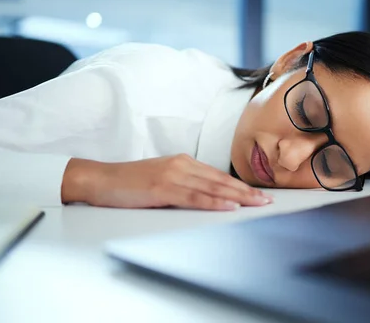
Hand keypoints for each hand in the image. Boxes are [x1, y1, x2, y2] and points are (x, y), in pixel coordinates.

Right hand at [62, 154, 272, 210]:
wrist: (101, 179)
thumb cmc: (129, 183)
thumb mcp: (161, 179)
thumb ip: (183, 185)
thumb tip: (206, 197)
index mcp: (182, 162)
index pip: (217, 176)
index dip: (240, 186)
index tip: (258, 194)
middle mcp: (181, 165)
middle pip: (220, 180)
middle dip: (246, 192)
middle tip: (268, 201)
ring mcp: (172, 175)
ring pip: (212, 188)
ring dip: (237, 197)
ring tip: (256, 205)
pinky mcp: (162, 188)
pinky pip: (193, 197)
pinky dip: (213, 202)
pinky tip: (228, 206)